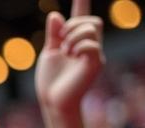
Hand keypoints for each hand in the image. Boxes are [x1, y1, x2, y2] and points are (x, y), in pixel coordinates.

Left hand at [35, 0, 102, 120]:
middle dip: (74, 24)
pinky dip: (80, 45)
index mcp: (76, 42)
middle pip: (91, 21)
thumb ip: (53, 35)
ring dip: (74, 36)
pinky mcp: (95, 64)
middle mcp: (88, 46)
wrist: (52, 102)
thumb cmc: (50, 81)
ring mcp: (94, 55)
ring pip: (92, 28)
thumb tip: (55, 15)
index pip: (82, 18)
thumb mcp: (49, 54)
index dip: (82, 4)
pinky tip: (71, 55)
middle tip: (61, 40)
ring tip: (65, 51)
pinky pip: (93, 44)